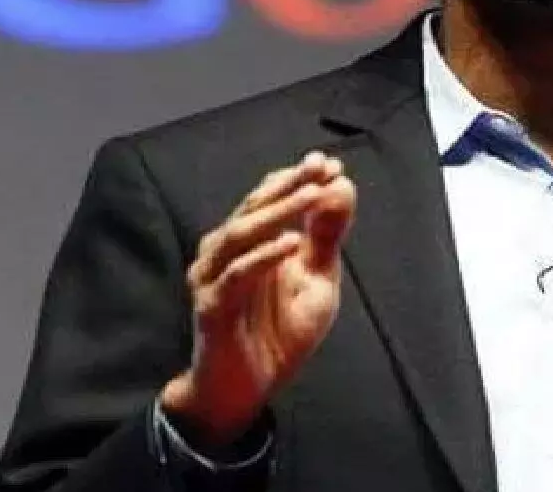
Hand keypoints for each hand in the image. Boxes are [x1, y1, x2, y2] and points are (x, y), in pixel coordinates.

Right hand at [160, 151, 355, 446]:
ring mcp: (212, 278)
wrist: (246, 389)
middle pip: (254, 207)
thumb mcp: (317, 280)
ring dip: (277, 212)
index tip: (329, 163)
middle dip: (289, 184)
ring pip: (240, 233)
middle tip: (319, 168)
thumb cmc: (278, 333)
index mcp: (249, 241)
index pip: (269, 197)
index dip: (296, 178)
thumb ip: (326, 235)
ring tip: (312, 195)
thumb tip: (342, 185)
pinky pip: (234, 276)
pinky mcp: (210, 307)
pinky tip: (290, 244)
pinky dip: (262, 257)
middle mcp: (224, 252)